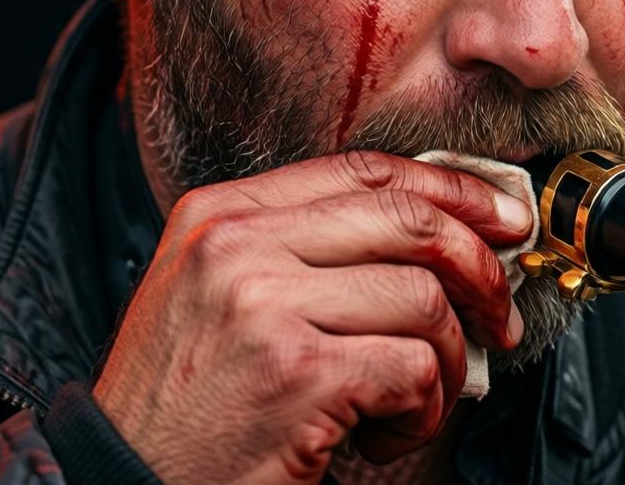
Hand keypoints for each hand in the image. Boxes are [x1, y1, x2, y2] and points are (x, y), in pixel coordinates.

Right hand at [93, 151, 531, 483]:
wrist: (121, 482)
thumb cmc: (190, 399)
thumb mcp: (223, 294)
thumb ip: (308, 250)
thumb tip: (441, 233)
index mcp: (220, 214)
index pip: (365, 171)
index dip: (452, 187)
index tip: (503, 215)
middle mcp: (236, 246)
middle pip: (409, 220)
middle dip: (481, 269)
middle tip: (501, 315)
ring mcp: (263, 306)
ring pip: (424, 300)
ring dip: (447, 361)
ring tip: (417, 401)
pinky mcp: (296, 374)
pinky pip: (413, 369)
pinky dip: (423, 411)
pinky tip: (383, 436)